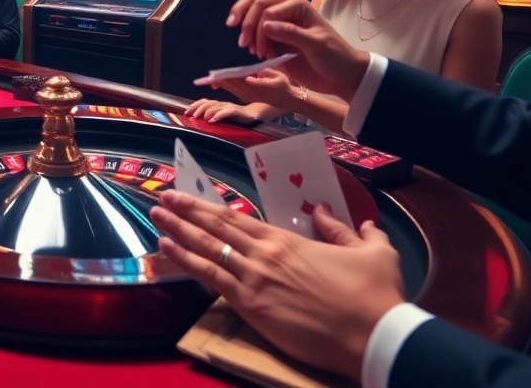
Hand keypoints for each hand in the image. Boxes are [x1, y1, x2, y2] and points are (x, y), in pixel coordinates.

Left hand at [150, 190, 404, 380]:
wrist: (374, 334)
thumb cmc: (374, 295)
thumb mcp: (371, 252)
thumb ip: (345, 230)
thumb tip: (327, 212)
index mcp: (288, 240)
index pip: (237, 219)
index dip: (208, 207)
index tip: (187, 196)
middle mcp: (265, 255)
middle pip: (216, 229)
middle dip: (185, 212)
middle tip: (161, 198)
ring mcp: (255, 281)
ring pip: (207, 250)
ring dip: (178, 232)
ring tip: (156, 218)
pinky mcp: (252, 308)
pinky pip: (211, 280)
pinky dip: (187, 263)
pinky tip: (169, 250)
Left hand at [184, 99, 274, 124]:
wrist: (258, 114)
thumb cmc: (240, 117)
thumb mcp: (224, 117)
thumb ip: (214, 117)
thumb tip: (200, 122)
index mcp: (219, 104)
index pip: (205, 102)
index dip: (195, 105)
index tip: (186, 112)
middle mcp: (223, 104)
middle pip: (209, 103)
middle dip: (198, 109)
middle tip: (191, 116)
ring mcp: (231, 107)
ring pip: (217, 106)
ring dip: (207, 112)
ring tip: (201, 118)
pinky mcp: (238, 111)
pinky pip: (227, 112)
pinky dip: (219, 115)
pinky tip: (213, 120)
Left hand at [208, 69, 295, 106]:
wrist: (289, 99)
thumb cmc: (284, 84)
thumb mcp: (278, 76)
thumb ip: (265, 73)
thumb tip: (250, 75)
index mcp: (258, 87)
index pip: (241, 81)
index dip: (229, 78)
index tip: (219, 76)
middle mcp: (251, 92)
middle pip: (234, 84)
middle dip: (221, 80)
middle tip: (208, 78)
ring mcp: (249, 96)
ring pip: (232, 88)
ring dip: (221, 84)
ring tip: (209, 80)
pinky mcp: (247, 97)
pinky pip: (234, 91)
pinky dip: (225, 86)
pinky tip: (216, 83)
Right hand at [227, 0, 369, 100]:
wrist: (341, 75)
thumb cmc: (334, 57)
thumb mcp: (315, 44)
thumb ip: (291, 33)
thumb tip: (264, 25)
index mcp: (297, 4)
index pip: (266, 7)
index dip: (257, 26)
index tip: (259, 50)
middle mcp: (286, 7)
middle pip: (255, 1)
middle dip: (246, 22)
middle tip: (243, 43)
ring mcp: (280, 20)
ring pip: (253, 10)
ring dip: (247, 30)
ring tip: (250, 49)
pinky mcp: (276, 35)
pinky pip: (257, 29)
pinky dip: (252, 39)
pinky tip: (256, 52)